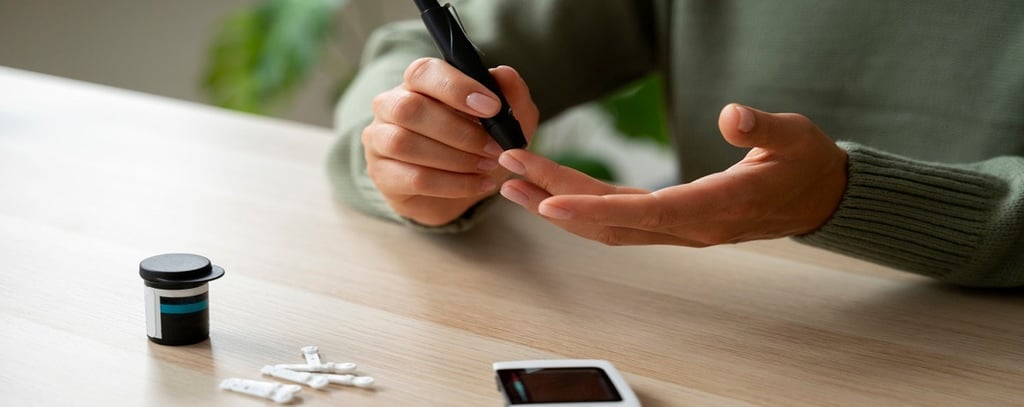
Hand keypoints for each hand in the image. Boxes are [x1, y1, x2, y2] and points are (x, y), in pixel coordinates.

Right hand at [362, 58, 538, 225]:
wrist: (463, 186)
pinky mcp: (383, 175)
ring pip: (405, 144)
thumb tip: (503, 73)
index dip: (457, 88)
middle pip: (410, 109)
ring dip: (455, 158)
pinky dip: (453, 183)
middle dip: (459, 131)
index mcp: (419, 83)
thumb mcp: (506, 120)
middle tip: (494, 147)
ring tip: (488, 166)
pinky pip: (414, 178)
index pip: (423, 72)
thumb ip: (511, 95)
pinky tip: (479, 184)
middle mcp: (391, 105)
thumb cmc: (479, 143)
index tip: (492, 107)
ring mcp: (380, 140)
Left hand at [498, 104, 846, 245]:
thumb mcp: (795, 138)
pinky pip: (620, 219)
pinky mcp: (674, 221)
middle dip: (556, 201)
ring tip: (514, 185)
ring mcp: (680, 229)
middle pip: (611, 222)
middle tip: (509, 174)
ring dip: (560, 207)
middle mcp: (690, 227)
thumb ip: (763, 128)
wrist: (819, 197)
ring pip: (609, 226)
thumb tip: (733, 115)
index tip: (550, 203)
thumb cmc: (806, 165)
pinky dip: (582, 207)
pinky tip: (553, 194)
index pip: (645, 214)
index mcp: (715, 208)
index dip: (594, 212)